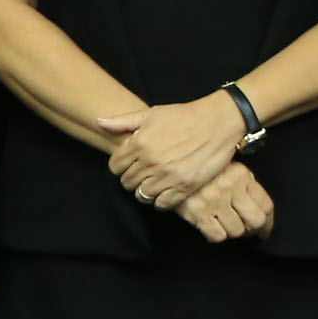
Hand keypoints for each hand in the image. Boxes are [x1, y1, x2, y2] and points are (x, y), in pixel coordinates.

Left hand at [100, 94, 239, 208]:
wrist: (218, 122)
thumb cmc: (185, 116)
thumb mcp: (152, 114)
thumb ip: (124, 121)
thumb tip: (99, 123)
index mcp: (140, 143)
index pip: (115, 166)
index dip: (120, 166)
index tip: (129, 164)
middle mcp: (151, 161)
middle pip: (128, 183)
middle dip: (132, 179)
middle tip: (142, 174)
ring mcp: (167, 176)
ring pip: (142, 195)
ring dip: (145, 191)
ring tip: (153, 183)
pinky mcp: (184, 187)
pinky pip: (162, 204)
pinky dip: (161, 200)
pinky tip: (165, 191)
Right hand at [177, 162, 275, 243]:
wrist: (170, 166)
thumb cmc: (201, 169)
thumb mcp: (228, 168)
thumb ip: (245, 185)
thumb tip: (261, 212)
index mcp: (242, 175)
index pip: (266, 205)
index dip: (268, 222)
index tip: (264, 229)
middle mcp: (231, 188)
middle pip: (256, 220)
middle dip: (252, 229)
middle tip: (246, 230)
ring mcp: (214, 201)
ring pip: (236, 231)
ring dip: (231, 231)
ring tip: (224, 224)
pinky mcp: (198, 212)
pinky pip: (217, 236)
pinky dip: (216, 235)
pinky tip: (211, 226)